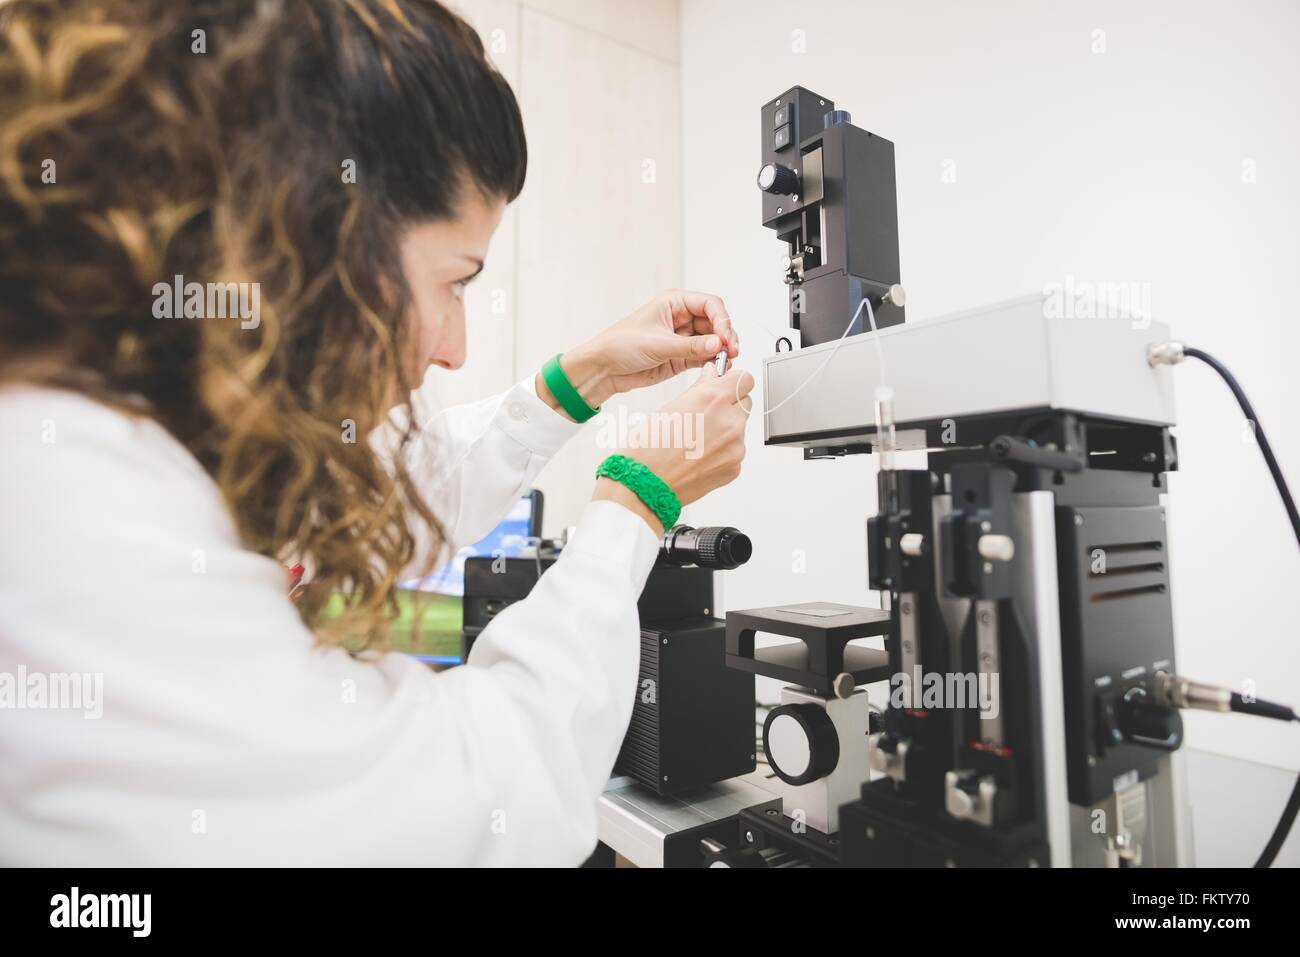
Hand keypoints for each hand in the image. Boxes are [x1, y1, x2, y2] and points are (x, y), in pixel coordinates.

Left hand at [537, 290, 739, 418]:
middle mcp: (682, 318)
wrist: (604, 368)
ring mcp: (683, 337)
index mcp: (674, 302)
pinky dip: (713, 362)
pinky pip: (704, 357)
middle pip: (716, 323)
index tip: (726, 337)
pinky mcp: (682, 357)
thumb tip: (718, 345)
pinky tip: (716, 368)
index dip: (722, 319)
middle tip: (730, 352)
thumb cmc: (620, 344)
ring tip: (724, 363)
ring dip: (721, 351)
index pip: (710, 304)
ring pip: (713, 341)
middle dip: (725, 337)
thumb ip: (691, 346)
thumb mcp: (658, 343)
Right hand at [593, 364, 754, 533]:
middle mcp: (729, 421)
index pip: (744, 378)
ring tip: (697, 439)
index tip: (724, 385)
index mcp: (712, 399)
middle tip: (707, 414)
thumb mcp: (670, 407)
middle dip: (729, 404)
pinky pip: (735, 450)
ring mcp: (735, 447)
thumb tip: (712, 375)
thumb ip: (699, 388)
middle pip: (745, 402)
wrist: (644, 486)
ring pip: (740, 428)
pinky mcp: (735, 467)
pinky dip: (722, 450)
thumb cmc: (648, 449)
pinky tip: (699, 455)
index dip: (732, 381)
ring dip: (725, 428)